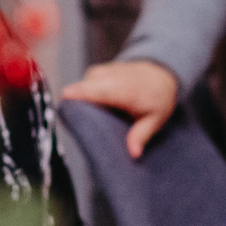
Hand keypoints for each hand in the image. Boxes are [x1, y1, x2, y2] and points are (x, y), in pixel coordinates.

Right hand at [59, 58, 179, 158]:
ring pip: (78, 90)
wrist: (159, 74)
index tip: (66, 117)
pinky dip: (87, 96)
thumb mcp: (156, 119)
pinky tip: (101, 106)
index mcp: (121, 89)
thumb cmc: (157, 98)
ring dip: (83, 103)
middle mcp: (107, 76)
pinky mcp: (94, 71)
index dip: (73, 103)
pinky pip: (82, 86)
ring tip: (98, 117)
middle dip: (76, 108)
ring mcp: (99, 72)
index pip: (89, 92)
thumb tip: (134, 154)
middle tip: (84, 127)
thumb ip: (141, 135)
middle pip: (77, 92)